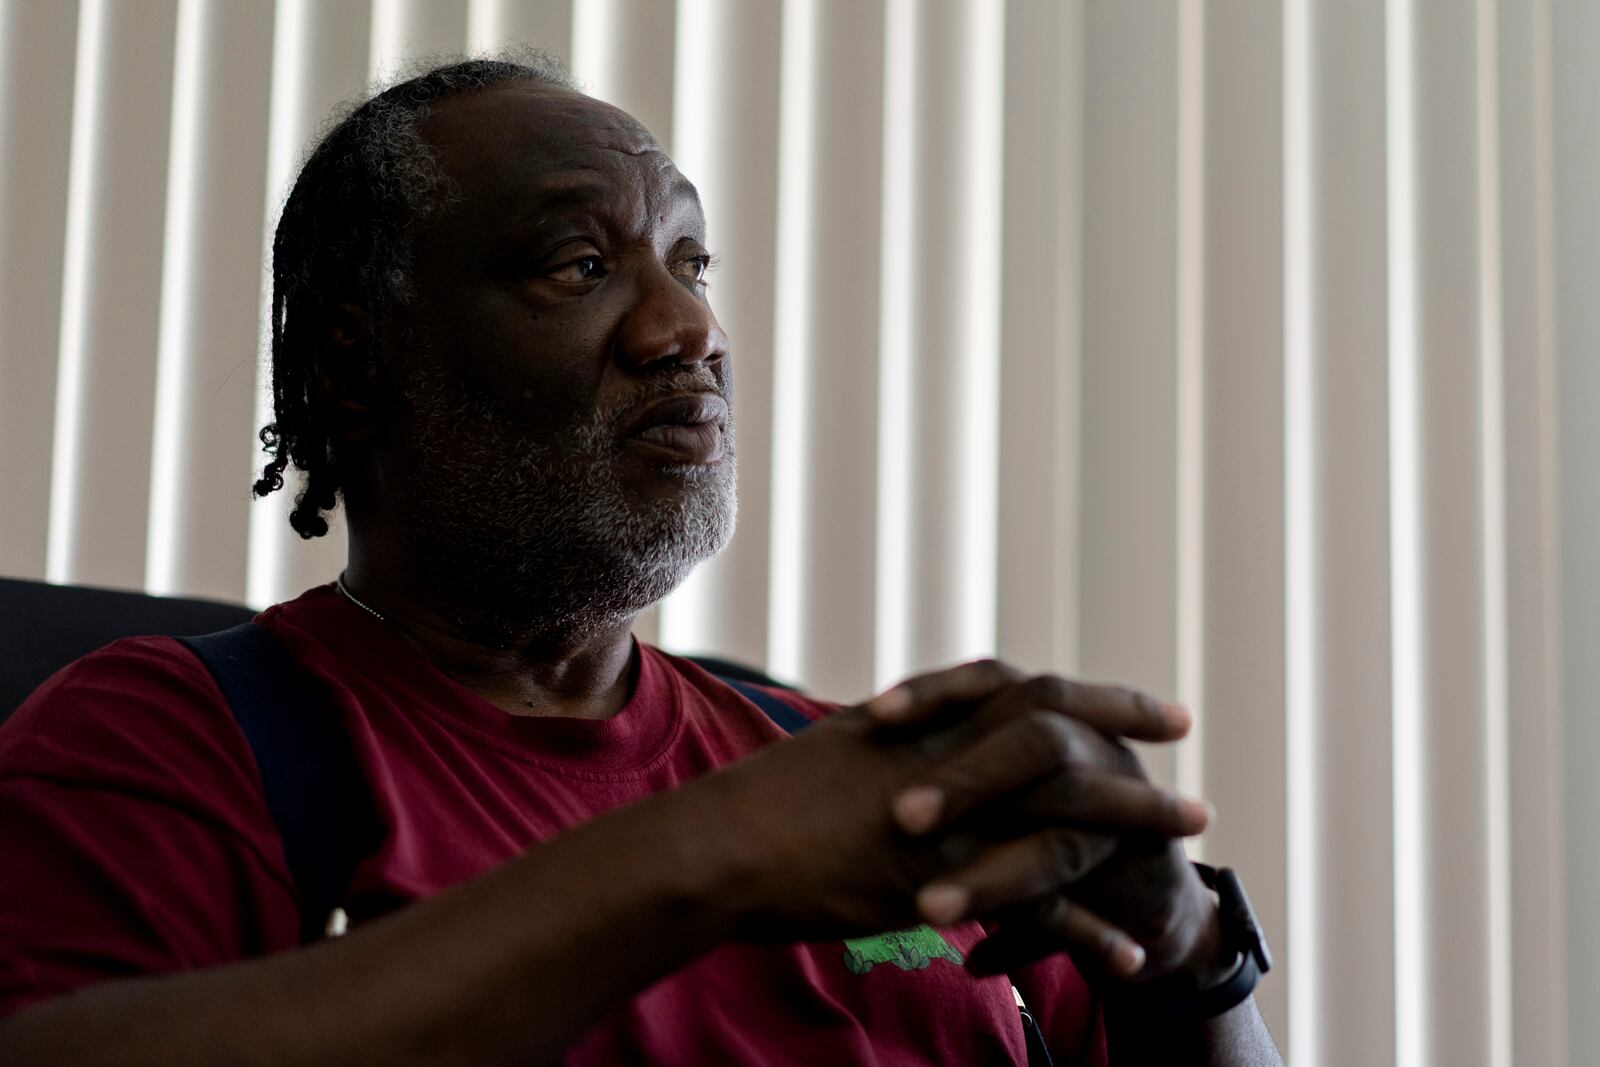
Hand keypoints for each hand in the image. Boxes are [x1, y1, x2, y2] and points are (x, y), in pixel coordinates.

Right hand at [696, 661, 1203, 951]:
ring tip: (1194, 835)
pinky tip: (1129, 957)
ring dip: (1135, 822)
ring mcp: (949, 819)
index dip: (1094, 694)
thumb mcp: (837, 750)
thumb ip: (893, 743)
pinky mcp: (940, 881)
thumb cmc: (760, 803)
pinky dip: (1086, 933)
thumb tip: (916, 734)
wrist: (717, 847)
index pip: (1027, 690)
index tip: (1148, 703)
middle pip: (1060, 738)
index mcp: (925, 723)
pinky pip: (1033, 908)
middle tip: (1187, 736)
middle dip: (1129, 739)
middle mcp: (945, 759)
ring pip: (1063, 813)